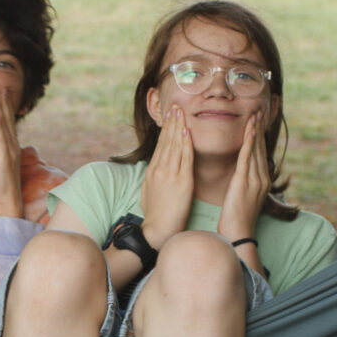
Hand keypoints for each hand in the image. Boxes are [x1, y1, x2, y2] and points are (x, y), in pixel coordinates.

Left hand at [0, 90, 23, 217]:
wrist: (9, 201)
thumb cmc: (3, 186)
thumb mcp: (2, 165)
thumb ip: (1, 153)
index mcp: (11, 148)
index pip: (8, 125)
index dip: (5, 109)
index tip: (2, 96)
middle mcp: (13, 147)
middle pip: (9, 121)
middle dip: (5, 104)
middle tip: (2, 88)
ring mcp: (10, 152)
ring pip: (6, 126)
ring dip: (3, 109)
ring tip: (0, 95)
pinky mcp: (5, 158)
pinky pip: (2, 138)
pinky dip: (0, 125)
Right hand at [140, 105, 193, 247]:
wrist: (157, 230)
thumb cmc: (155, 215)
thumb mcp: (148, 192)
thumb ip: (153, 178)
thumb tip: (154, 169)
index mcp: (152, 171)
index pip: (160, 144)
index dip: (166, 128)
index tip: (169, 115)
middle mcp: (160, 169)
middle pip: (167, 140)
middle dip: (172, 122)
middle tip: (175, 105)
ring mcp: (170, 174)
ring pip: (175, 145)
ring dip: (179, 126)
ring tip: (181, 111)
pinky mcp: (181, 181)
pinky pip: (185, 158)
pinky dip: (186, 143)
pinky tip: (188, 131)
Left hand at [218, 110, 270, 242]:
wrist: (238, 233)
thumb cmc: (236, 217)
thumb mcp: (242, 196)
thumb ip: (242, 181)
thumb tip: (238, 172)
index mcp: (261, 181)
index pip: (260, 153)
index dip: (259, 137)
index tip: (257, 122)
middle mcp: (261, 178)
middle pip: (261, 149)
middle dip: (259, 130)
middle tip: (258, 112)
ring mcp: (255, 180)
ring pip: (255, 150)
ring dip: (255, 131)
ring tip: (254, 116)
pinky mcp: (244, 183)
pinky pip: (247, 158)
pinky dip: (249, 143)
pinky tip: (249, 131)